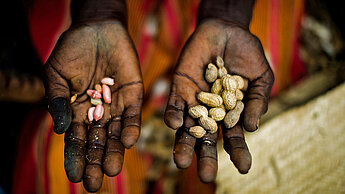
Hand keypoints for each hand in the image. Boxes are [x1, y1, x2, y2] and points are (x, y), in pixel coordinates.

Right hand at [44, 21, 142, 191]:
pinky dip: (130, 127)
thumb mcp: (56, 74)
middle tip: (95, 184)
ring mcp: (116, 105)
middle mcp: (99, 113)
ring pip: (116, 133)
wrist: (97, 28)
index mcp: (79, 111)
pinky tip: (128, 141)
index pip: (77, 139)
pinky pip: (133, 115)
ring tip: (112, 169)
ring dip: (115, 151)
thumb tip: (58, 129)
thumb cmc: (72, 50)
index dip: (75, 157)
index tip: (75, 177)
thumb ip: (57, 100)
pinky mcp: (133, 95)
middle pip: (97, 142)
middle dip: (95, 162)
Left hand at [164, 19, 273, 181]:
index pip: (234, 137)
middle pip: (206, 139)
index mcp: (230, 113)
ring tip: (181, 161)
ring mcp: (193, 101)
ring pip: (186, 128)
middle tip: (205, 176)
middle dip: (205, 156)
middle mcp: (210, 112)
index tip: (245, 168)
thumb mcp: (261, 76)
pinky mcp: (179, 88)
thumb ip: (256, 101)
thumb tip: (251, 129)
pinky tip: (173, 124)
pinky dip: (173, 115)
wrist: (226, 30)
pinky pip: (174, 105)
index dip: (239, 152)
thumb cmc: (247, 54)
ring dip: (183, 144)